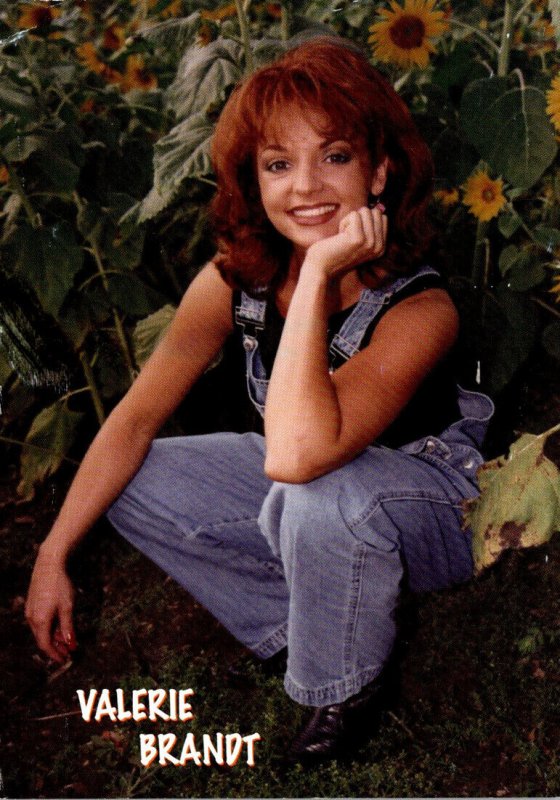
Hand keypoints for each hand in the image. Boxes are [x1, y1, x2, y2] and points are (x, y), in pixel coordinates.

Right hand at [26, 549, 76, 663]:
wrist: (48, 565)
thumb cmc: (59, 585)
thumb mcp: (67, 607)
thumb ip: (67, 627)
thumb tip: (70, 644)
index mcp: (40, 621)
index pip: (45, 645)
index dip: (55, 654)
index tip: (65, 659)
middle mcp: (31, 618)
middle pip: (42, 639)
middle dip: (55, 647)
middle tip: (68, 651)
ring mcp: (30, 611)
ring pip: (40, 630)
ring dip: (52, 637)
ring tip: (65, 639)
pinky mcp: (31, 604)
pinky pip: (38, 622)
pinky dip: (48, 627)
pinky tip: (58, 626)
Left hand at [304, 205, 387, 279]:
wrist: (321, 267)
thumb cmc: (335, 249)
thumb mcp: (359, 238)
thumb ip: (370, 224)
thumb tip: (379, 206)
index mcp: (381, 247)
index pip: (381, 217)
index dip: (364, 220)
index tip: (353, 235)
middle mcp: (378, 246)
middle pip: (375, 212)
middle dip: (358, 219)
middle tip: (347, 235)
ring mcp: (370, 243)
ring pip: (365, 211)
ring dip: (350, 221)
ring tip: (343, 236)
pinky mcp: (358, 238)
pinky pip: (354, 215)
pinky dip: (344, 222)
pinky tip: (339, 237)